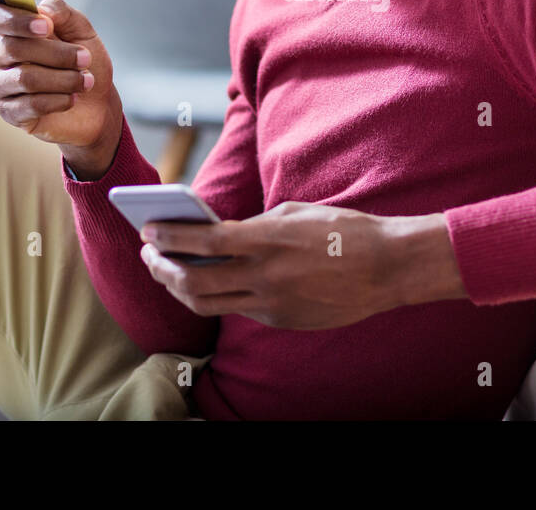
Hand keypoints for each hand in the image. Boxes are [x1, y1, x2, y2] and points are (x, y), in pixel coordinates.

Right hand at [0, 0, 122, 166]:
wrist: (98, 104)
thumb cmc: (85, 65)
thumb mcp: (82, 31)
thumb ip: (62, 13)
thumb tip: (43, 10)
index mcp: (15, 31)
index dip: (16, 20)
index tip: (46, 26)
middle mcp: (1, 56)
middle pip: (14, 48)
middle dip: (57, 54)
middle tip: (85, 58)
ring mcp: (2, 85)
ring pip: (24, 78)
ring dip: (63, 79)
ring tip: (86, 81)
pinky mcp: (9, 112)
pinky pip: (29, 105)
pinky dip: (58, 101)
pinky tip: (72, 99)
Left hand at [138, 201, 467, 328]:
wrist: (388, 268)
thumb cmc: (343, 230)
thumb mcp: (294, 214)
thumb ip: (253, 226)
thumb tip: (217, 236)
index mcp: (267, 240)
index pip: (201, 240)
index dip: (167, 236)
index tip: (147, 228)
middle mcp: (264, 276)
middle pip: (193, 280)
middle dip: (161, 267)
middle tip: (148, 253)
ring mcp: (272, 304)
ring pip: (208, 304)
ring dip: (179, 288)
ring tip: (168, 271)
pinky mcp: (282, 321)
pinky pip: (238, 310)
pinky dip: (217, 296)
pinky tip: (208, 282)